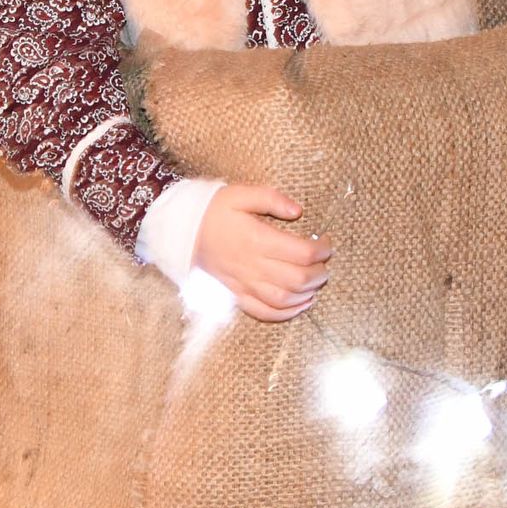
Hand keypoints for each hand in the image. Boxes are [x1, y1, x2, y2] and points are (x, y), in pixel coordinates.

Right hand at [195, 184, 329, 321]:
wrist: (181, 232)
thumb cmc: (212, 211)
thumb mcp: (240, 194)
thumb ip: (271, 199)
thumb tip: (297, 210)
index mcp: (256, 239)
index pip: (301, 253)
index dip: (321, 250)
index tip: (325, 243)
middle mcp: (252, 265)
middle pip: (297, 279)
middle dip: (319, 273)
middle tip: (324, 264)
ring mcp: (244, 283)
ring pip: (284, 299)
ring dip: (307, 294)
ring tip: (316, 283)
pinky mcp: (237, 294)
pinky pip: (264, 312)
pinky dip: (286, 313)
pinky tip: (300, 305)